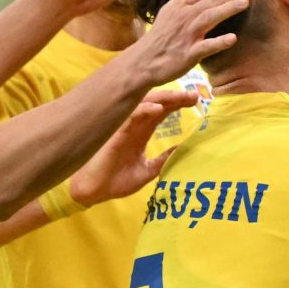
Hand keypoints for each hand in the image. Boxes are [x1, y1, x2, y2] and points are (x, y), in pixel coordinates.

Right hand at [68, 87, 201, 207]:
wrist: (93, 192)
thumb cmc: (115, 181)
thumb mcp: (147, 170)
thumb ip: (163, 159)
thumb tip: (182, 150)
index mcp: (140, 133)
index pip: (161, 112)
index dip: (177, 104)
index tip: (195, 101)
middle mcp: (132, 126)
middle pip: (156, 103)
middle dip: (175, 97)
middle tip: (194, 95)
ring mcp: (123, 127)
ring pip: (144, 104)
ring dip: (163, 98)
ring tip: (180, 97)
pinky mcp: (115, 132)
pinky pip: (130, 116)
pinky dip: (144, 109)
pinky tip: (158, 108)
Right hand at [125, 0, 248, 84]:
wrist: (142, 63)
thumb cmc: (160, 39)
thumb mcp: (170, 14)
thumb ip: (187, 1)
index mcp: (180, 5)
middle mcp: (183, 16)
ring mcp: (186, 35)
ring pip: (209, 17)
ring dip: (228, 8)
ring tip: (246, 2)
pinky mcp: (187, 54)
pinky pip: (205, 47)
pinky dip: (218, 42)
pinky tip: (232, 39)